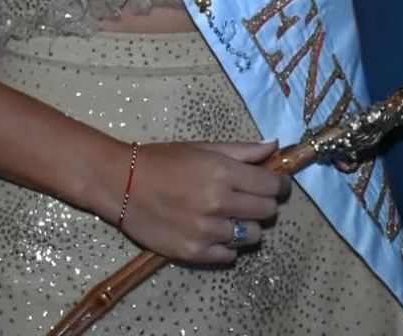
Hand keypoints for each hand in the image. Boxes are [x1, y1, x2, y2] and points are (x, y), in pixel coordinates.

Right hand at [112, 139, 287, 264]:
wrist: (122, 184)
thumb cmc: (164, 160)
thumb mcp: (204, 147)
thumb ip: (242, 150)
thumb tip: (275, 146)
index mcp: (224, 172)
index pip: (272, 185)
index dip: (279, 184)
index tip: (275, 184)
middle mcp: (219, 203)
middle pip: (267, 211)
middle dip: (265, 203)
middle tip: (252, 198)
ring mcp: (207, 230)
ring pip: (252, 236)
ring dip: (248, 226)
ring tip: (232, 217)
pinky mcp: (193, 252)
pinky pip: (229, 256)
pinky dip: (228, 245)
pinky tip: (217, 232)